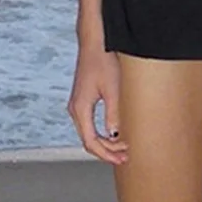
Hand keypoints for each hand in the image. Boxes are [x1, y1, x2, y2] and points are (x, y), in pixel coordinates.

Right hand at [67, 42, 128, 163]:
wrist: (95, 42)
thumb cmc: (103, 60)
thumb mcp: (113, 89)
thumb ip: (114, 114)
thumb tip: (115, 135)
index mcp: (80, 109)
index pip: (91, 142)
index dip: (107, 154)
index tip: (122, 159)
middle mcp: (75, 109)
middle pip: (88, 140)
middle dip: (107, 151)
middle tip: (126, 156)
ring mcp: (78, 104)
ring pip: (89, 132)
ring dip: (105, 141)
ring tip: (123, 147)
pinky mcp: (83, 98)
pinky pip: (90, 123)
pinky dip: (102, 131)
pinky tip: (115, 131)